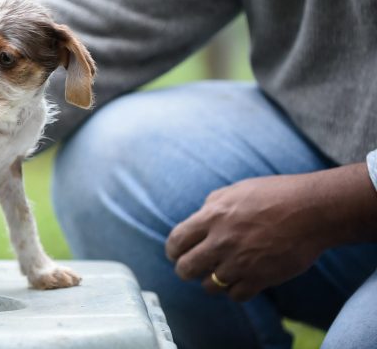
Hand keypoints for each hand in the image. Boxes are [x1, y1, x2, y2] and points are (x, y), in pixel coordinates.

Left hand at [165, 164, 376, 301]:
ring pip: (208, 285)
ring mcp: (239, 262)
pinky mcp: (259, 278)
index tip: (176, 253)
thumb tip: (197, 219)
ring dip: (211, 280)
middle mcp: (221, 241)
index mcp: (212, 216)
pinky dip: (235, 290)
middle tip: (193, 268)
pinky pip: (235, 295)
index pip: (176, 241)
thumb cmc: (275, 195)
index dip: (173, 250)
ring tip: (220, 272)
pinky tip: (240, 279)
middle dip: (185, 269)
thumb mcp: (235, 190)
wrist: (312, 210)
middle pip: (185, 269)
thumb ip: (212, 205)